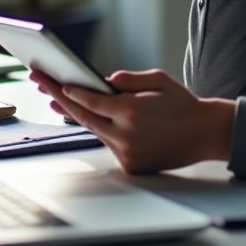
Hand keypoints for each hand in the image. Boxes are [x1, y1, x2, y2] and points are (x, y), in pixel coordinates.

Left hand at [30, 69, 234, 174]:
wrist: (204, 134)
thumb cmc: (183, 105)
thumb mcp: (159, 80)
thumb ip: (128, 79)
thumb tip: (104, 81)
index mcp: (132, 111)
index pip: (92, 100)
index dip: (70, 91)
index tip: (55, 83)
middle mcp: (126, 135)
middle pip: (83, 116)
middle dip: (59, 98)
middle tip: (41, 84)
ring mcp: (126, 152)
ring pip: (93, 130)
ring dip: (74, 114)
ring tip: (54, 100)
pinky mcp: (130, 165)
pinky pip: (107, 142)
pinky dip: (99, 128)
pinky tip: (86, 114)